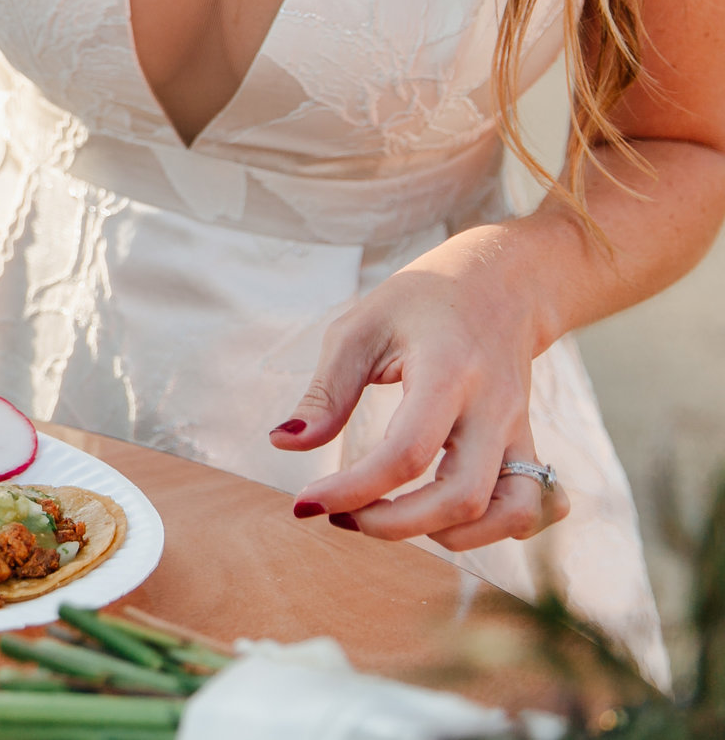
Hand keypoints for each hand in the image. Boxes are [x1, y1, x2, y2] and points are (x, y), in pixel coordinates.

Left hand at [271, 227, 569, 550]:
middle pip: (462, 497)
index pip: (406, 452)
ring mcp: (520, 430)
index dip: (354, 490)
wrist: (500, 282)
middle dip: (396, 525)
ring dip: (450, 537)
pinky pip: (534, 505)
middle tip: (342, 519)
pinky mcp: (528, 444)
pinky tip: (451, 521)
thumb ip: (325, 391)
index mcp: (447, 373)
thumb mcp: (359, 328)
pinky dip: (500, 530)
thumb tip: (284, 443)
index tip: (308, 503)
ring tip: (392, 520)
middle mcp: (493, 408)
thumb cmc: (419, 302)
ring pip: (511, 513)